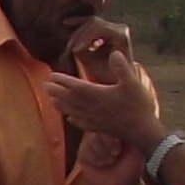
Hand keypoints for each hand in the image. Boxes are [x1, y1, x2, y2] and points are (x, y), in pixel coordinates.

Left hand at [48, 68, 163, 151]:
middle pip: (68, 98)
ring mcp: (92, 119)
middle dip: (55, 91)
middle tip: (44, 85)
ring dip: (59, 104)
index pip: (74, 86)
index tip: (51, 76)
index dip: (62, 80)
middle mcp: (90, 107)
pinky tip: (70, 118)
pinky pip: (80, 123)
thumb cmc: (137, 105)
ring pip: (71, 111)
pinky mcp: (97, 128)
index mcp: (96, 94)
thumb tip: (114, 53)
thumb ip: (121, 67)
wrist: (141, 130)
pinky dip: (72, 118)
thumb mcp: (132, 82)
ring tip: (50, 99)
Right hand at [56, 17, 139, 81]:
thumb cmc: (109, 77)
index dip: (84, 38)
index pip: (99, 29)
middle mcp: (120, 28)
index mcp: (121, 35)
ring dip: (76, 32)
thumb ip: (84, 55)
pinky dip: (78, 24)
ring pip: (90, 22)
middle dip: (78, 35)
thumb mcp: (95, 67)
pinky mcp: (106, 28)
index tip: (74, 51)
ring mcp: (113, 26)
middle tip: (69, 49)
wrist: (120, 81)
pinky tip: (65, 23)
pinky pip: (90, 23)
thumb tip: (73, 46)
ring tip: (68, 46)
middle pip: (93, 23)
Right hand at [73, 123, 135, 177]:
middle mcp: (101, 132)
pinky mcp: (82, 153)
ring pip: (92, 139)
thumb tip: (123, 121)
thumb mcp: (137, 148)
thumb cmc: (132, 166)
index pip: (110, 120)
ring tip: (111, 161)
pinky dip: (95, 159)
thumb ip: (130, 134)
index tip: (120, 146)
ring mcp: (90, 142)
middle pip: (98, 127)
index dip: (114, 132)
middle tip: (116, 154)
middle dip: (108, 142)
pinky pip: (85, 150)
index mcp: (115, 128)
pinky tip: (101, 164)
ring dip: (103, 153)